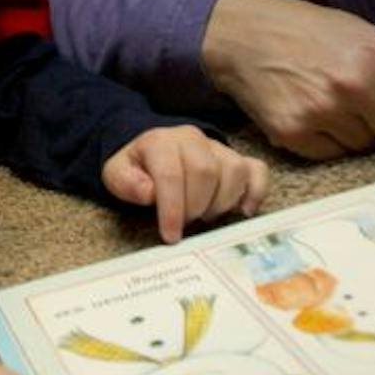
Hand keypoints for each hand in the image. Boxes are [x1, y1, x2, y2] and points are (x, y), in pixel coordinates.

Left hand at [102, 125, 269, 241]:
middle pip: (206, 172)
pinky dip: (255, 192)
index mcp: (161, 141)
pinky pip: (257, 170)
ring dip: (221, 203)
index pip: (171, 174)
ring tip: (204, 217)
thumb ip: (126, 182)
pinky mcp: (237, 159)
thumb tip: (149, 192)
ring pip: (234, 172)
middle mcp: (193, 139)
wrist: (151, 151)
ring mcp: (218, 148)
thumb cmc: (137, 167)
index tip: (171, 235)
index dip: (172, 208)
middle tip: (185, 224)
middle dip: (195, 207)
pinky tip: (242, 211)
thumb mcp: (117, 174)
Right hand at [200, 0, 374, 159]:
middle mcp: (355, 85)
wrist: (241, 35)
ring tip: (331, 102)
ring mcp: (323, 112)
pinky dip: (328, 142)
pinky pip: (334, 156)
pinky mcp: (294, 134)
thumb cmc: (310, 33)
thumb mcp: (363, 35)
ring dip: (359, 134)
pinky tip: (310, 113)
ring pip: (367, 149)